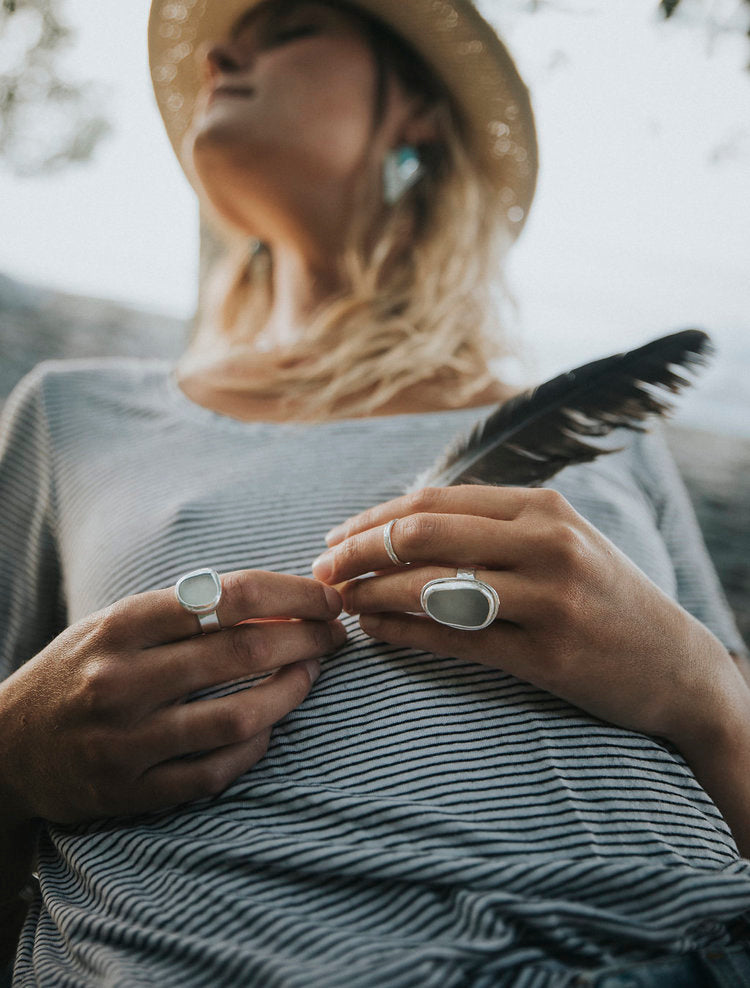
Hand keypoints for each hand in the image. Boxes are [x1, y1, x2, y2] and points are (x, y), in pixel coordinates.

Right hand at [0, 571, 345, 825]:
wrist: (6, 746)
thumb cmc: (79, 670)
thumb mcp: (116, 622)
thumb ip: (185, 610)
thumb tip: (278, 597)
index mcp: (121, 625)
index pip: (227, 595)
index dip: (292, 593)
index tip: (327, 597)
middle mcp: (122, 680)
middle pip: (242, 651)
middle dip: (305, 637)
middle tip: (333, 634)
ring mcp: (127, 741)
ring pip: (239, 717)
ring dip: (291, 692)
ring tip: (310, 673)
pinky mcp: (131, 791)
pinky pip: (216, 771)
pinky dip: (256, 746)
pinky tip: (271, 725)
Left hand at [312, 485, 740, 746]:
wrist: (676, 663)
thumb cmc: (602, 595)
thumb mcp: (559, 540)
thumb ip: (489, 527)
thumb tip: (395, 527)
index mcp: (543, 507)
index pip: (432, 501)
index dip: (371, 520)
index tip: (333, 539)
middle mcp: (547, 543)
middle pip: (423, 534)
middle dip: (357, 552)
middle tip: (321, 572)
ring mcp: (551, 599)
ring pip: (431, 587)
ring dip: (370, 596)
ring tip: (340, 604)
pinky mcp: (549, 655)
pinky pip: (455, 640)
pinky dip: (402, 635)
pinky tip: (374, 634)